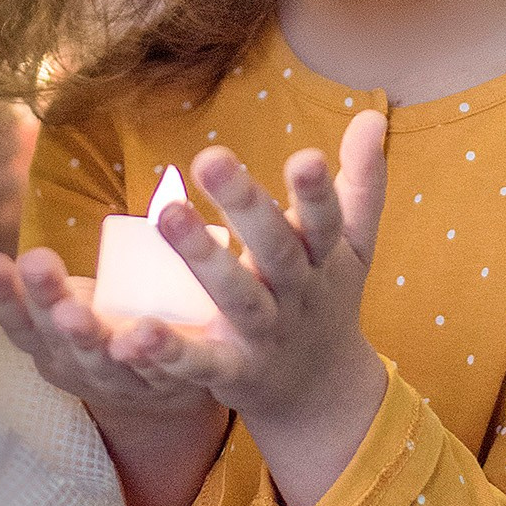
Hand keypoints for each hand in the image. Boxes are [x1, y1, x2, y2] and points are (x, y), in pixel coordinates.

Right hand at [0, 247, 227, 505]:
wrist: (162, 394)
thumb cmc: (98, 334)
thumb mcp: (55, 314)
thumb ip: (17, 294)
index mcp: (48, 346)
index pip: (18, 321)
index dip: (2, 295)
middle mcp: (79, 366)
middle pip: (58, 335)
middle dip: (46, 300)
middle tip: (36, 264)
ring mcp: (123, 379)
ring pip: (103, 359)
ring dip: (88, 335)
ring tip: (75, 311)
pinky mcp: (170, 382)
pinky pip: (160, 369)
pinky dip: (153, 352)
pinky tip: (145, 331)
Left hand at [113, 111, 390, 505]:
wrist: (321, 393)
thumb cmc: (328, 297)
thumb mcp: (352, 244)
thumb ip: (361, 180)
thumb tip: (373, 113)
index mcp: (324, 260)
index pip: (325, 222)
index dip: (317, 193)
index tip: (306, 157)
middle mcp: (298, 295)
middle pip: (277, 252)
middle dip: (248, 206)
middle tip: (211, 158)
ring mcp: (265, 336)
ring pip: (237, 298)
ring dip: (203, 258)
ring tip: (167, 214)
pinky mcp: (232, 373)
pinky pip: (199, 363)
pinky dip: (169, 351)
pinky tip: (133, 332)